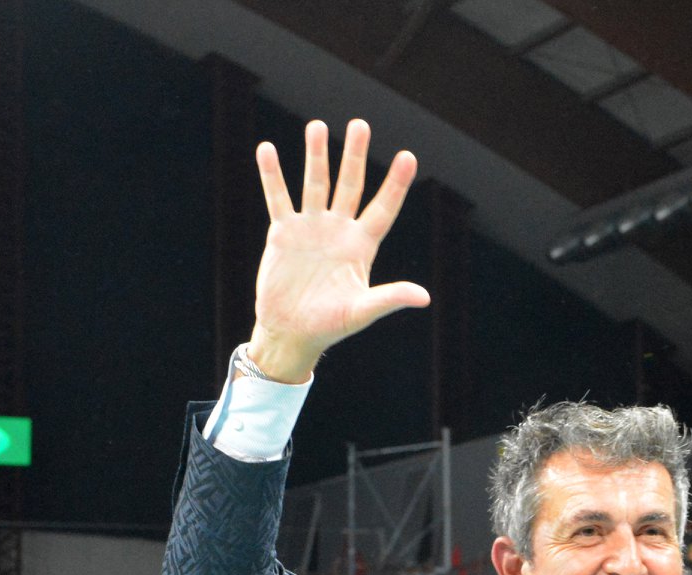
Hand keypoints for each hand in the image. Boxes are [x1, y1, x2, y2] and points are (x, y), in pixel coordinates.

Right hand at [247, 120, 429, 381]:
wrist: (291, 332)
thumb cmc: (331, 325)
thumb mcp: (362, 311)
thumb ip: (390, 298)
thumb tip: (424, 297)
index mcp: (362, 246)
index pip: (383, 208)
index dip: (396, 184)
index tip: (409, 156)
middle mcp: (338, 230)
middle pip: (350, 185)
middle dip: (354, 155)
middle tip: (360, 125)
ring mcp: (310, 228)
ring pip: (315, 184)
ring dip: (316, 156)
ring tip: (317, 126)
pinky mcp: (282, 233)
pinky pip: (277, 198)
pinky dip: (272, 175)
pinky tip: (267, 150)